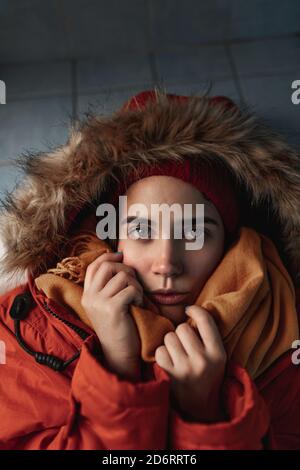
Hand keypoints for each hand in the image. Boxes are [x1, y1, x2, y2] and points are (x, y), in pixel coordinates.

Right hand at [81, 251, 143, 380]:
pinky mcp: (112, 308)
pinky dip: (138, 295)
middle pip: (108, 266)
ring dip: (135, 285)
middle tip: (134, 284)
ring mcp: (99, 302)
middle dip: (126, 270)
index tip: (121, 256)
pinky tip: (137, 306)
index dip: (108, 257)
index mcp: (86, 295)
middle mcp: (89, 297)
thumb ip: (108, 286)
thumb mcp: (107, 305)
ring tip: (136, 298)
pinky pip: (130, 289)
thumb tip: (120, 260)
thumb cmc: (118, 327)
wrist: (119, 353)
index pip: (93, 266)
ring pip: (122, 276)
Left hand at [155, 305, 226, 422]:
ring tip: (177, 355)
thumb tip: (191, 309)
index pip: (205, 320)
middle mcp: (203, 361)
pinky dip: (161, 355)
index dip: (195, 310)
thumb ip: (207, 336)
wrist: (199, 409)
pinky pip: (159, 351)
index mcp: (218, 353)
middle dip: (181, 333)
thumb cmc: (206, 375)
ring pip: (169, 338)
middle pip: (183, 328)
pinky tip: (169, 363)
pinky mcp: (169, 376)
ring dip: (170, 344)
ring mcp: (185, 369)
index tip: (189, 311)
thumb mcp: (216, 357)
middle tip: (184, 344)